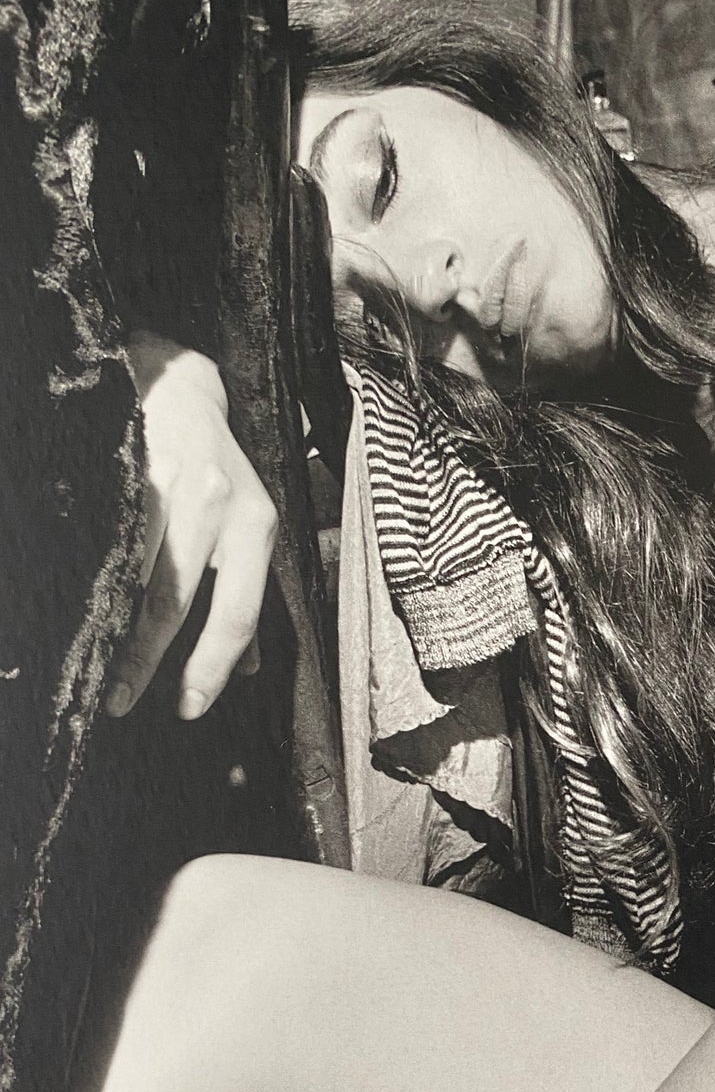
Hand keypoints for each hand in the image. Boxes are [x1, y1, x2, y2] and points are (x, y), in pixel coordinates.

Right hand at [110, 332, 277, 718]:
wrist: (179, 385)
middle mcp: (220, 503)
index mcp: (256, 526)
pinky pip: (107, 533)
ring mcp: (170, 481)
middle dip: (149, 661)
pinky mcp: (126, 464)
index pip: (238, 613)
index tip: (188, 707)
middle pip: (178, 600)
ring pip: (135, 570)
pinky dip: (94, 576)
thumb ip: (244, 596)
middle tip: (124, 701)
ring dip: (113, 626)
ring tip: (94, 665)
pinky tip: (81, 605)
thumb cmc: (216, 469)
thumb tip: (246, 668)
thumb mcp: (248, 528)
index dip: (211, 667)